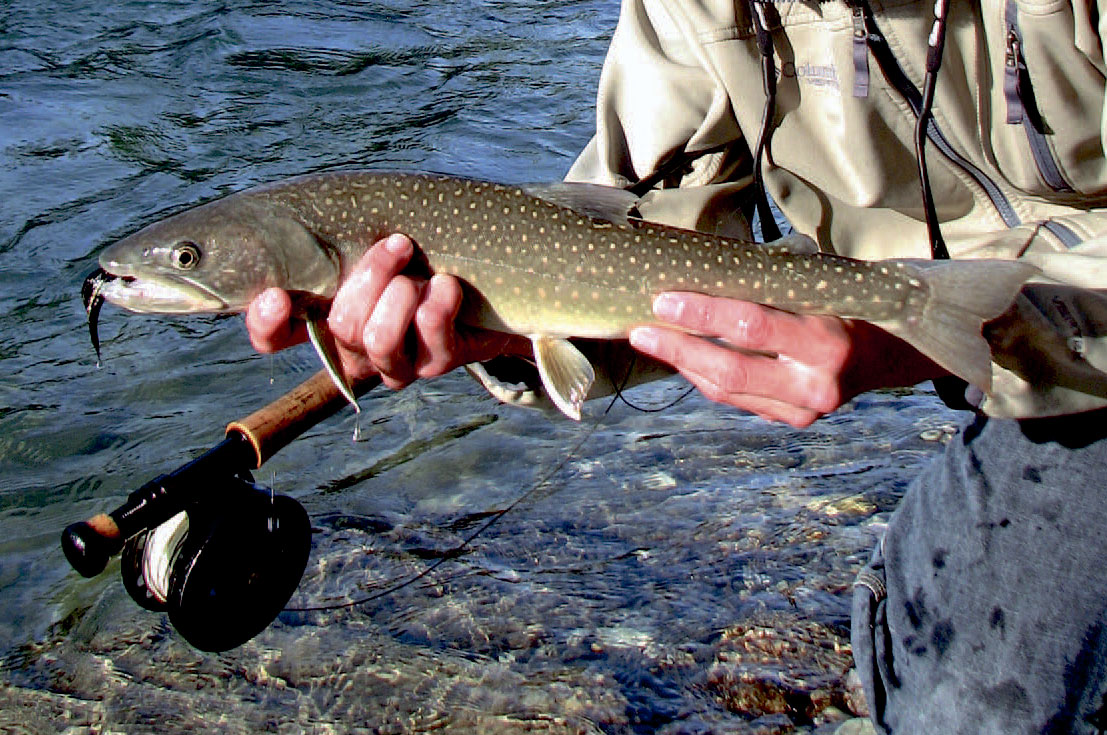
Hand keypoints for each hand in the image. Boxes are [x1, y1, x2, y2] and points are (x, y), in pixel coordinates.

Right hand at [246, 234, 523, 389]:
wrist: (489, 278)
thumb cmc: (420, 248)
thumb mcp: (372, 235)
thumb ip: (338, 233)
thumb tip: (304, 212)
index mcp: (325, 317)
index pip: (275, 337)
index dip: (268, 325)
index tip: (276, 297)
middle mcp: (355, 347)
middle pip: (341, 328)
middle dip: (369, 279)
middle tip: (397, 244)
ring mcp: (395, 362)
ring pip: (378, 341)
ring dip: (399, 295)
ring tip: (418, 270)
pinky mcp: (435, 363)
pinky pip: (428, 339)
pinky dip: (438, 304)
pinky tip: (447, 285)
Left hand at [628, 292, 947, 426]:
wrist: (896, 350)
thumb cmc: (850, 301)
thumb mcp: (822, 285)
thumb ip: (772, 286)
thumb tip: (699, 267)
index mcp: (828, 342)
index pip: (752, 327)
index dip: (702, 314)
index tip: (663, 298)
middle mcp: (817, 385)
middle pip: (730, 370)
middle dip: (679, 348)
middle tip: (641, 328)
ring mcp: (805, 410)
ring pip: (728, 391)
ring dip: (684, 364)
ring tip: (651, 338)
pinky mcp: (795, 421)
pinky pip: (738, 400)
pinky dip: (705, 377)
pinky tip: (683, 357)